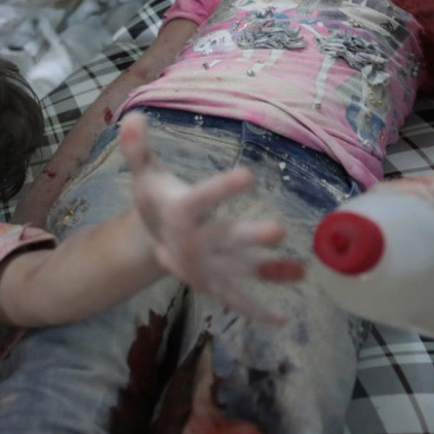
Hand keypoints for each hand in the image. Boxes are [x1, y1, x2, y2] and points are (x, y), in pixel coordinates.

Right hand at [119, 112, 302, 323]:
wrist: (148, 241)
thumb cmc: (156, 198)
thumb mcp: (145, 173)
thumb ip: (137, 148)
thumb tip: (132, 115)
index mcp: (179, 210)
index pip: (201, 198)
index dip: (223, 188)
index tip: (249, 175)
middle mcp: (193, 241)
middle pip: (223, 237)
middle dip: (249, 236)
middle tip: (279, 230)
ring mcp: (206, 265)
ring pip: (239, 268)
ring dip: (267, 271)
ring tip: (301, 272)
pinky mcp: (213, 282)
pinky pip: (235, 296)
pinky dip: (256, 309)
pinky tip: (282, 319)